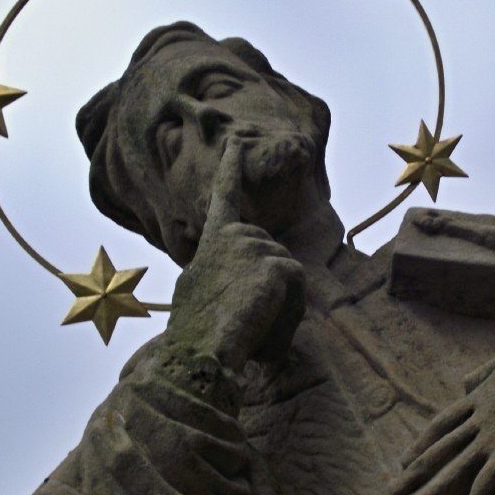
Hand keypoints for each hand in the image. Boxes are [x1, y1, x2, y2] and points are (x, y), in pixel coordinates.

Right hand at [167, 142, 304, 368]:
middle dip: (274, 290)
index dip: (230, 169)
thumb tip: (240, 281)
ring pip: (289, 274)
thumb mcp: (198, 294)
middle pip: (275, 256)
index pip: (224, 198)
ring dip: (282, 303)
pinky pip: (298, 285)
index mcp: (212, 242)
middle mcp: (232, 235)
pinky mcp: (273, 263)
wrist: (198, 351)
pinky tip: (264, 320)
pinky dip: (290, 309)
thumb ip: (221, 275)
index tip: (235, 142)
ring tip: (252, 323)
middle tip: (247, 318)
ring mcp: (252, 246)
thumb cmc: (196, 334)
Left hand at [394, 327, 494, 494]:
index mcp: (480, 396)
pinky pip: (489, 480)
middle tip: (394, 492)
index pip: (442, 424)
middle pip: (440, 448)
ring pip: (456, 467)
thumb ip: (485, 372)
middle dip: (415, 473)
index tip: (405, 460)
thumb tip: (463, 384)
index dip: (421, 444)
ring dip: (433, 491)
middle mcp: (481, 416)